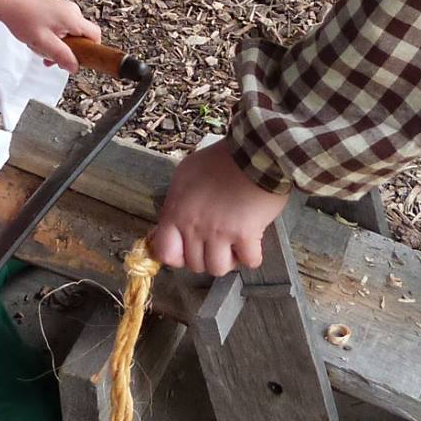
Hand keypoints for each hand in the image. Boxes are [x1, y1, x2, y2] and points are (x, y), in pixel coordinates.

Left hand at [0, 0, 100, 69]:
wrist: (6, 2)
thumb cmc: (22, 19)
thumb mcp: (42, 42)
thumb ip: (61, 55)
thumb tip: (75, 67)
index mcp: (72, 17)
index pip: (95, 35)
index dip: (90, 51)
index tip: (75, 60)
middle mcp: (72, 10)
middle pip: (81, 36)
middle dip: (67, 50)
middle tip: (50, 58)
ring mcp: (63, 8)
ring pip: (69, 33)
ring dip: (57, 45)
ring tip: (39, 46)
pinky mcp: (55, 9)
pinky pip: (61, 27)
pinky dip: (52, 36)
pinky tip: (37, 38)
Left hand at [148, 138, 290, 276]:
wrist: (255, 151)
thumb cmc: (221, 159)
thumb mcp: (187, 173)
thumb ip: (177, 199)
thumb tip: (175, 220)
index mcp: (177, 212)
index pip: (165, 252)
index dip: (177, 256)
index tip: (188, 249)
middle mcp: (195, 226)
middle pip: (194, 264)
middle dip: (206, 257)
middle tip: (217, 243)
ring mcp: (220, 233)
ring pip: (218, 269)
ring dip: (228, 260)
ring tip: (234, 246)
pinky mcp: (246, 235)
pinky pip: (249, 261)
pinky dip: (251, 256)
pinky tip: (252, 243)